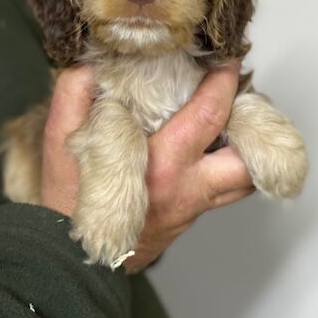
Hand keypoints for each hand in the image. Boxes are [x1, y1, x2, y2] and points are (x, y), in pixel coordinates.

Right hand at [39, 63, 253, 271]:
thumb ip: (74, 94)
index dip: (224, 82)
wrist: (71, 258)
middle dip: (257, 122)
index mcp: (162, 164)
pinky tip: (214, 146)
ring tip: (235, 120)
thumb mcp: (60, 139)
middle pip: (248, 158)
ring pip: (245, 181)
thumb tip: (91, 62)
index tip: (228, 59)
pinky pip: (226, 191)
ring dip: (248, 150)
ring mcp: (194, 208)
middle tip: (245, 94)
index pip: (210, 115)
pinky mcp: (191, 218)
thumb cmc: (67, 201)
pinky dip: (230, 166)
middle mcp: (188, 189)